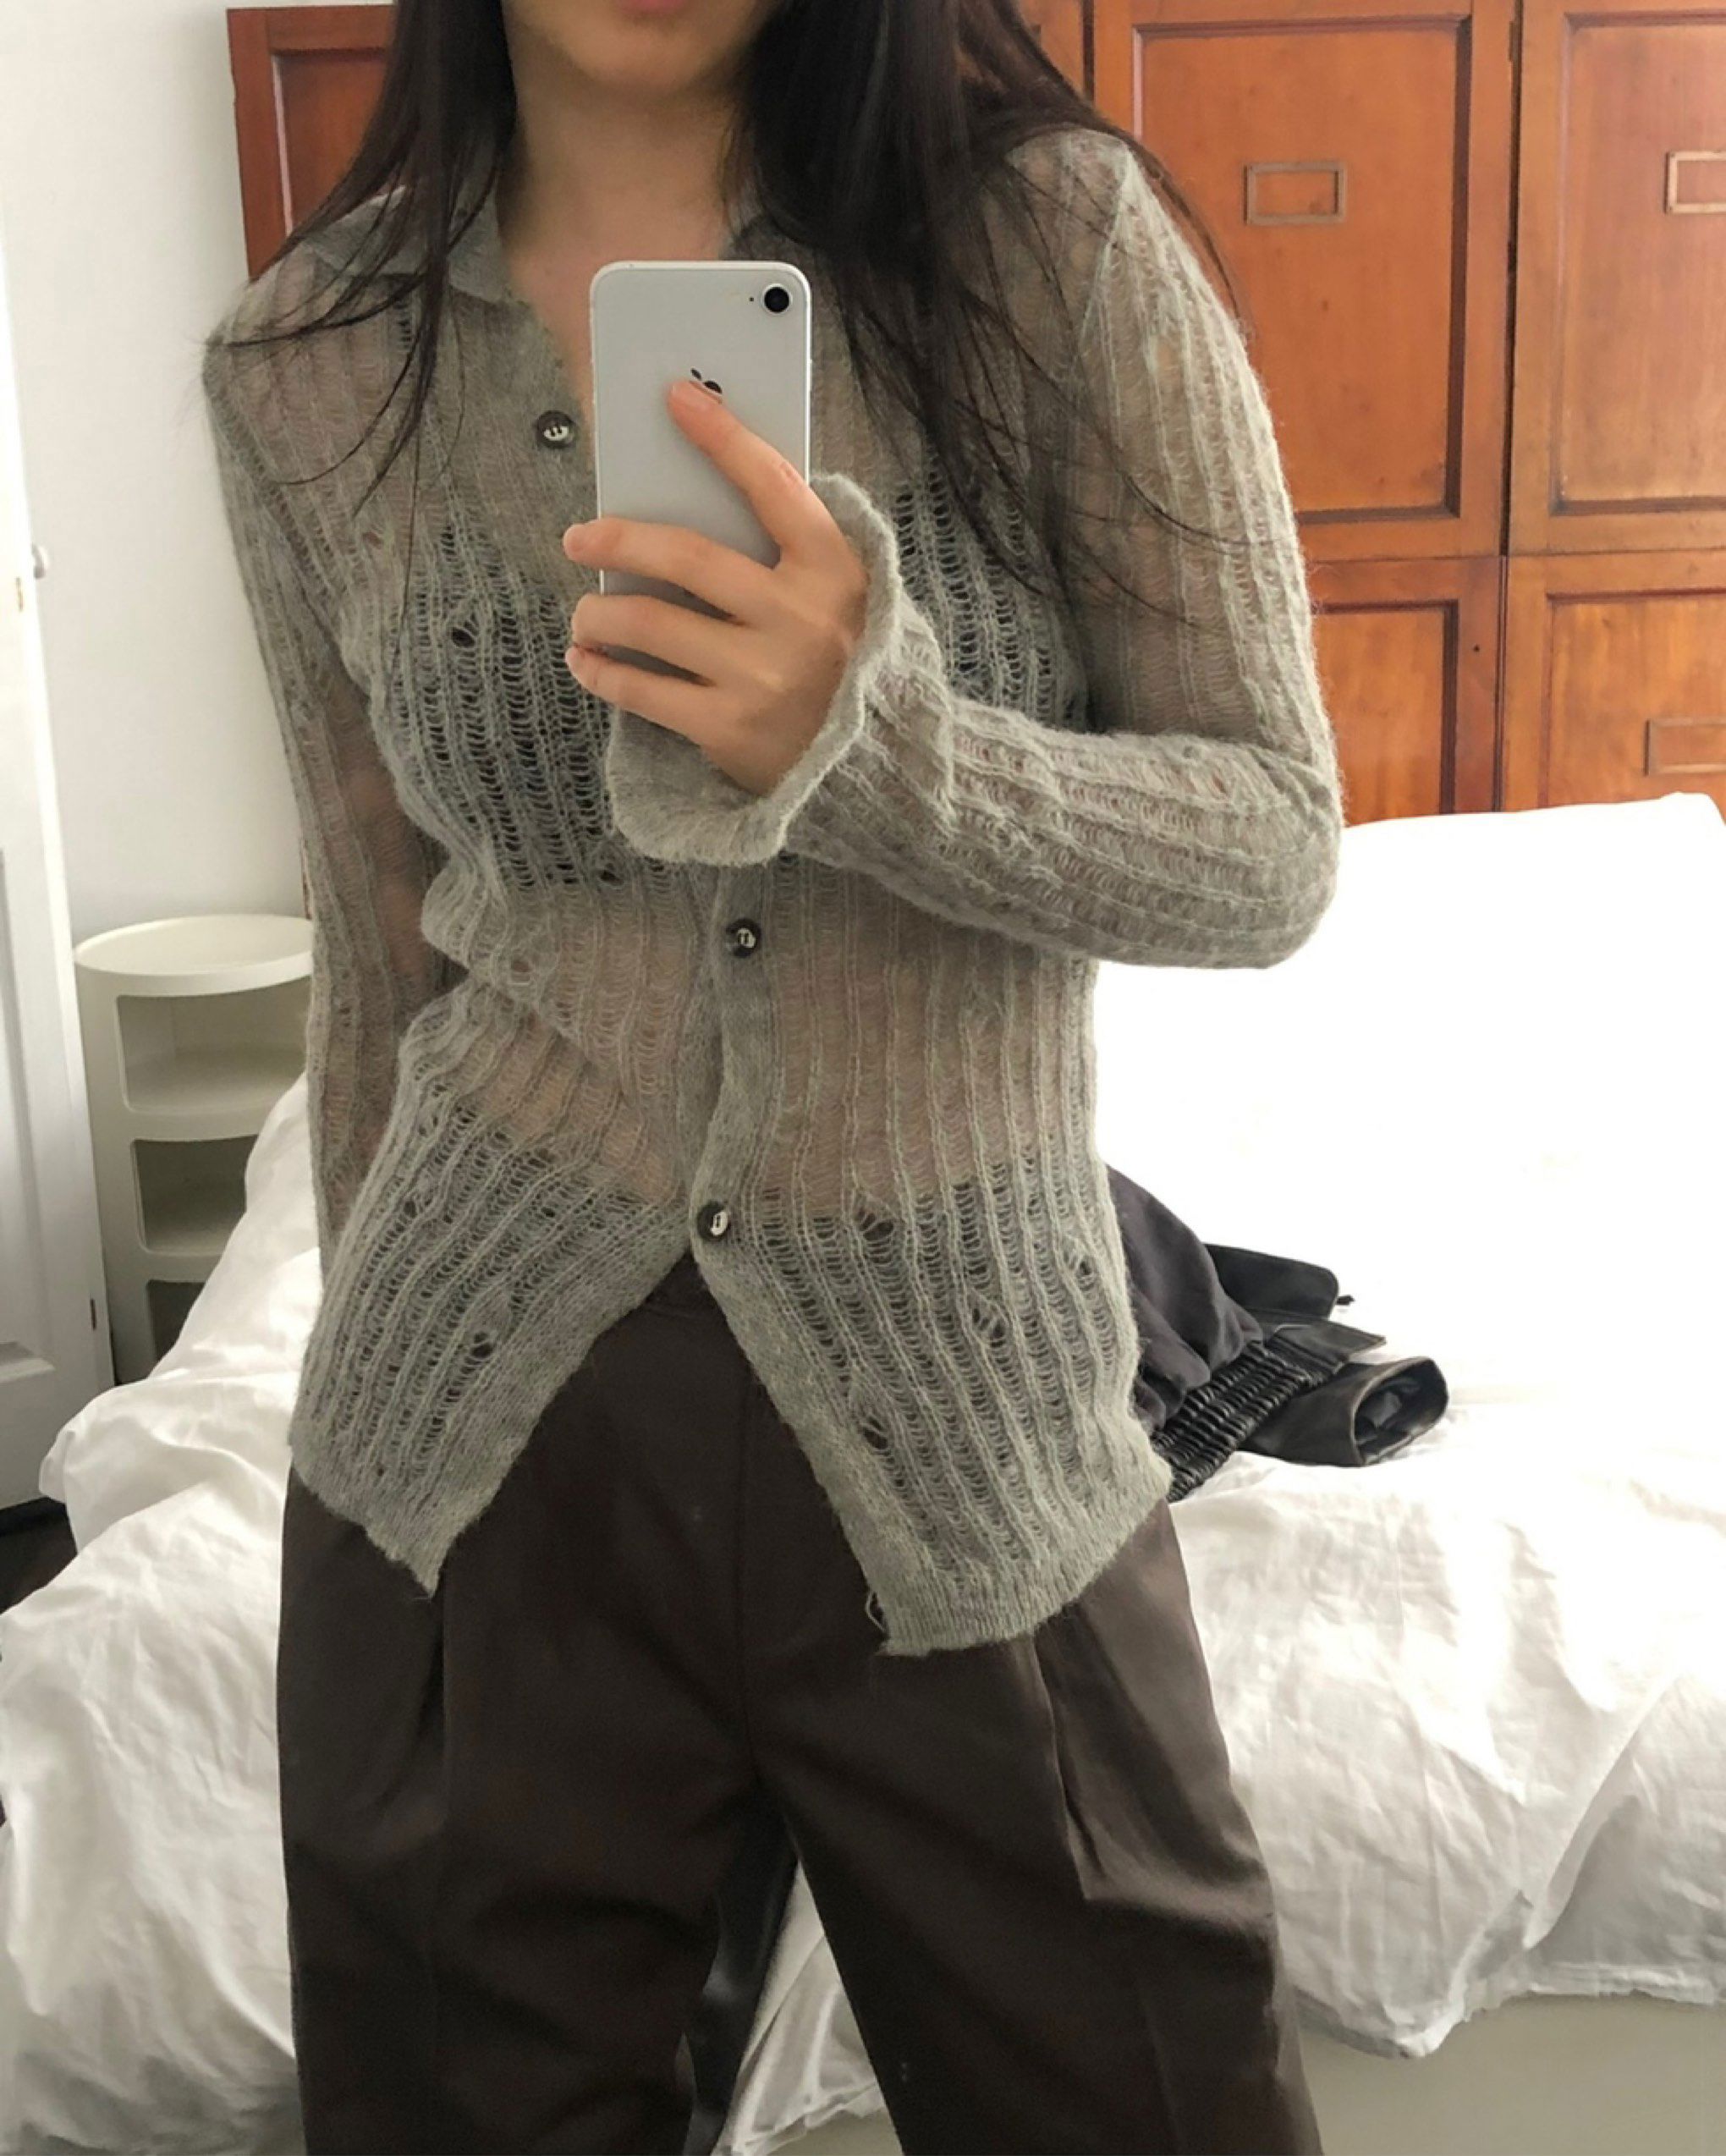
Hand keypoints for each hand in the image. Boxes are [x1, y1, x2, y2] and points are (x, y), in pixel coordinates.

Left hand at [562, 379, 869, 796]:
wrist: (874, 770)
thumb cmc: (842, 667)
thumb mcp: (841, 599)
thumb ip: (788, 551)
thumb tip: (693, 492)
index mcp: (833, 572)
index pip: (772, 486)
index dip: (723, 437)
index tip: (676, 397)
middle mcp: (799, 620)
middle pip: (687, 557)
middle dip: (619, 539)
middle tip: (579, 538)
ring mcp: (763, 677)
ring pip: (650, 624)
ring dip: (598, 614)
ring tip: (585, 616)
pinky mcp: (730, 729)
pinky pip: (642, 691)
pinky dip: (602, 672)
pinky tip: (587, 662)